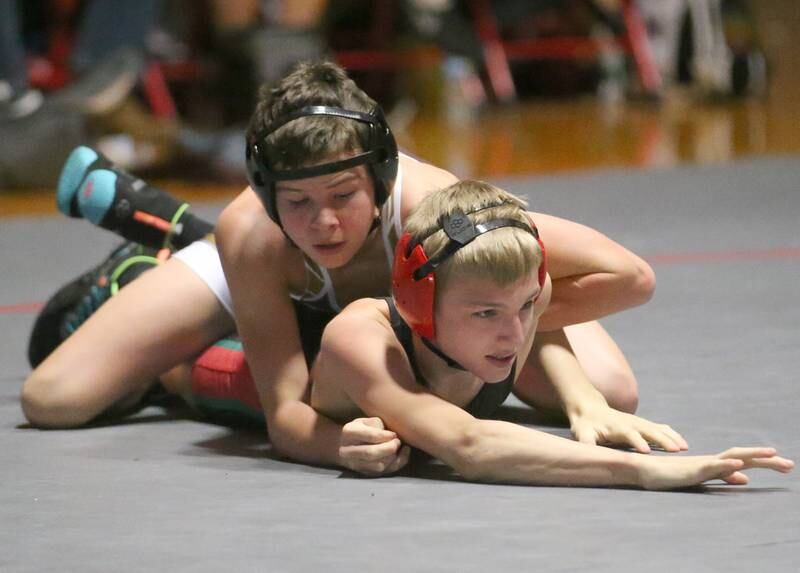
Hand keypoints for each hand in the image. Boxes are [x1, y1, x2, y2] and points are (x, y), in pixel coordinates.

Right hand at [339, 417, 410, 475]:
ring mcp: (355, 464)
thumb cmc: (363, 429)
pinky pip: (385, 472)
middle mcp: (347, 451)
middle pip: (371, 453)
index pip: (370, 436)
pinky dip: (398, 463)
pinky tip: (403, 453)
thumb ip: (378, 425)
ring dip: (393, 456)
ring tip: (398, 447)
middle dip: (389, 448)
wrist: (348, 444)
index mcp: (348, 432)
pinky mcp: (366, 473)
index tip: (394, 434)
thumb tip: (392, 436)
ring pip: (378, 465)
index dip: (385, 436)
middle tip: (397, 441)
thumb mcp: (367, 420)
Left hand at [570, 405, 688, 452]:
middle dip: (662, 439)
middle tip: (676, 450)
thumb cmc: (585, 425)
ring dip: (671, 437)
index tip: (647, 451)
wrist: (590, 408)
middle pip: (648, 430)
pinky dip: (671, 434)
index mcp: (615, 426)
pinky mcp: (642, 423)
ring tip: (684, 448)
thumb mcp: (582, 434)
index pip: (628, 433)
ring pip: (657, 428)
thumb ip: (586, 443)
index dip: (637, 441)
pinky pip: (659, 427)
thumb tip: (586, 454)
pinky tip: (682, 443)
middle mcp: (629, 422)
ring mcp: (637, 421)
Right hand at [636, 447, 793, 489]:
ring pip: (732, 457)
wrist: (648, 471)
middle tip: (790, 465)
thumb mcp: (704, 477)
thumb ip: (724, 475)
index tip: (785, 465)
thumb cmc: (673, 475)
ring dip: (753, 455)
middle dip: (767, 460)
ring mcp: (704, 464)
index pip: (745, 460)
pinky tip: (740, 464)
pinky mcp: (694, 470)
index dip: (765, 462)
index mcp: (716, 464)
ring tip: (772, 454)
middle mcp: (713, 461)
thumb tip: (745, 477)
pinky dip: (727, 464)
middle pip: (744, 456)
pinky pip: (713, 467)